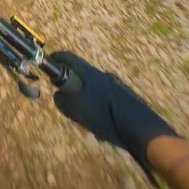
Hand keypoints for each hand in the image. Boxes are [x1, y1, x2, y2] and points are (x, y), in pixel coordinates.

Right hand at [50, 51, 177, 182]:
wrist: (141, 130)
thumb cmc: (106, 117)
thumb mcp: (78, 111)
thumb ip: (63, 100)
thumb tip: (58, 94)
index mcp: (91, 74)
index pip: (68, 58)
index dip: (56, 59)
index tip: (47, 65)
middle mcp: (103, 75)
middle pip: (80, 75)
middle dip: (70, 86)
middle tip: (65, 101)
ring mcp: (115, 86)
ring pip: (91, 89)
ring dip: (84, 99)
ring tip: (84, 119)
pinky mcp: (124, 97)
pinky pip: (103, 98)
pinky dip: (96, 107)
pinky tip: (99, 125)